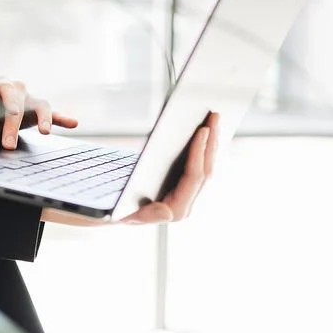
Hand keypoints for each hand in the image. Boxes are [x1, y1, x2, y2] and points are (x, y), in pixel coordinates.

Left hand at [0, 78, 78, 149]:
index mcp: (1, 84)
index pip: (6, 91)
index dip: (8, 105)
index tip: (7, 123)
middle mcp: (19, 88)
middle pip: (21, 105)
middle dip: (14, 126)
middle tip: (8, 146)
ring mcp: (32, 100)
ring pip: (42, 106)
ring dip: (45, 119)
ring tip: (45, 132)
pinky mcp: (40, 111)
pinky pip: (54, 114)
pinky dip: (63, 119)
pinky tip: (74, 123)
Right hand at [41, 113, 220, 226]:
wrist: (117, 214)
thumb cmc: (120, 212)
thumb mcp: (127, 215)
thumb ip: (147, 215)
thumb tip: (168, 213)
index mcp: (178, 209)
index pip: (195, 177)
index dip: (200, 153)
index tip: (203, 131)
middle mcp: (187, 204)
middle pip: (206, 169)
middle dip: (211, 142)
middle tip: (214, 117)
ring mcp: (188, 196)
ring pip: (206, 166)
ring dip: (212, 142)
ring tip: (214, 120)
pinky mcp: (185, 187)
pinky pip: (200, 165)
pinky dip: (204, 147)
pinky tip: (207, 133)